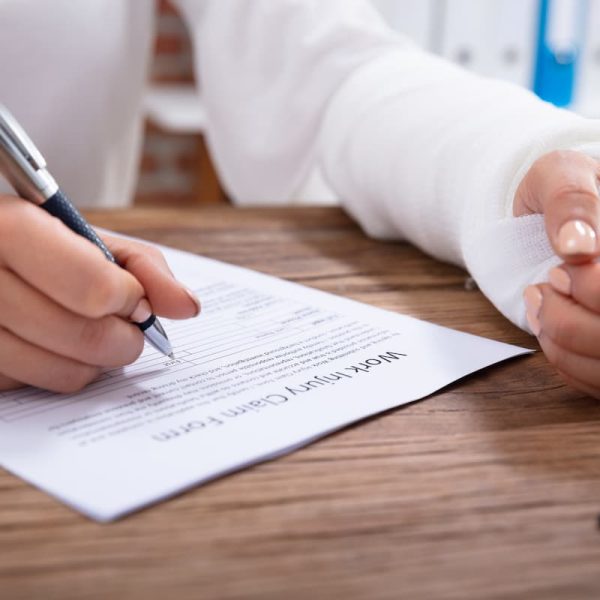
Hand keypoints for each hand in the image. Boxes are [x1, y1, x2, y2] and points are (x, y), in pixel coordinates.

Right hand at [0, 196, 199, 392]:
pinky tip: (51, 344)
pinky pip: (36, 386)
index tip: (132, 296)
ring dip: (98, 361)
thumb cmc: (41, 243)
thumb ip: (143, 266)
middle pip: (86, 336)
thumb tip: (188, 307)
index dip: (127, 297)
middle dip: (126, 337)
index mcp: (10, 231)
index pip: (93, 288)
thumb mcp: (86, 236)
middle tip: (128, 325)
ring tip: (92, 333)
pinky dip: (58, 370)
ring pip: (65, 372)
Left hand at [514, 150, 599, 397]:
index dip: (593, 286)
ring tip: (541, 303)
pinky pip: (597, 382)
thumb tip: (579, 245)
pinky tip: (549, 328)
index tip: (560, 266)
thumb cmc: (557, 191)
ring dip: (560, 339)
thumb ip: (571, 199)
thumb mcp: (560, 173)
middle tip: (543, 287)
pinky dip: (562, 359)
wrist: (548, 217)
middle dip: (570, 317)